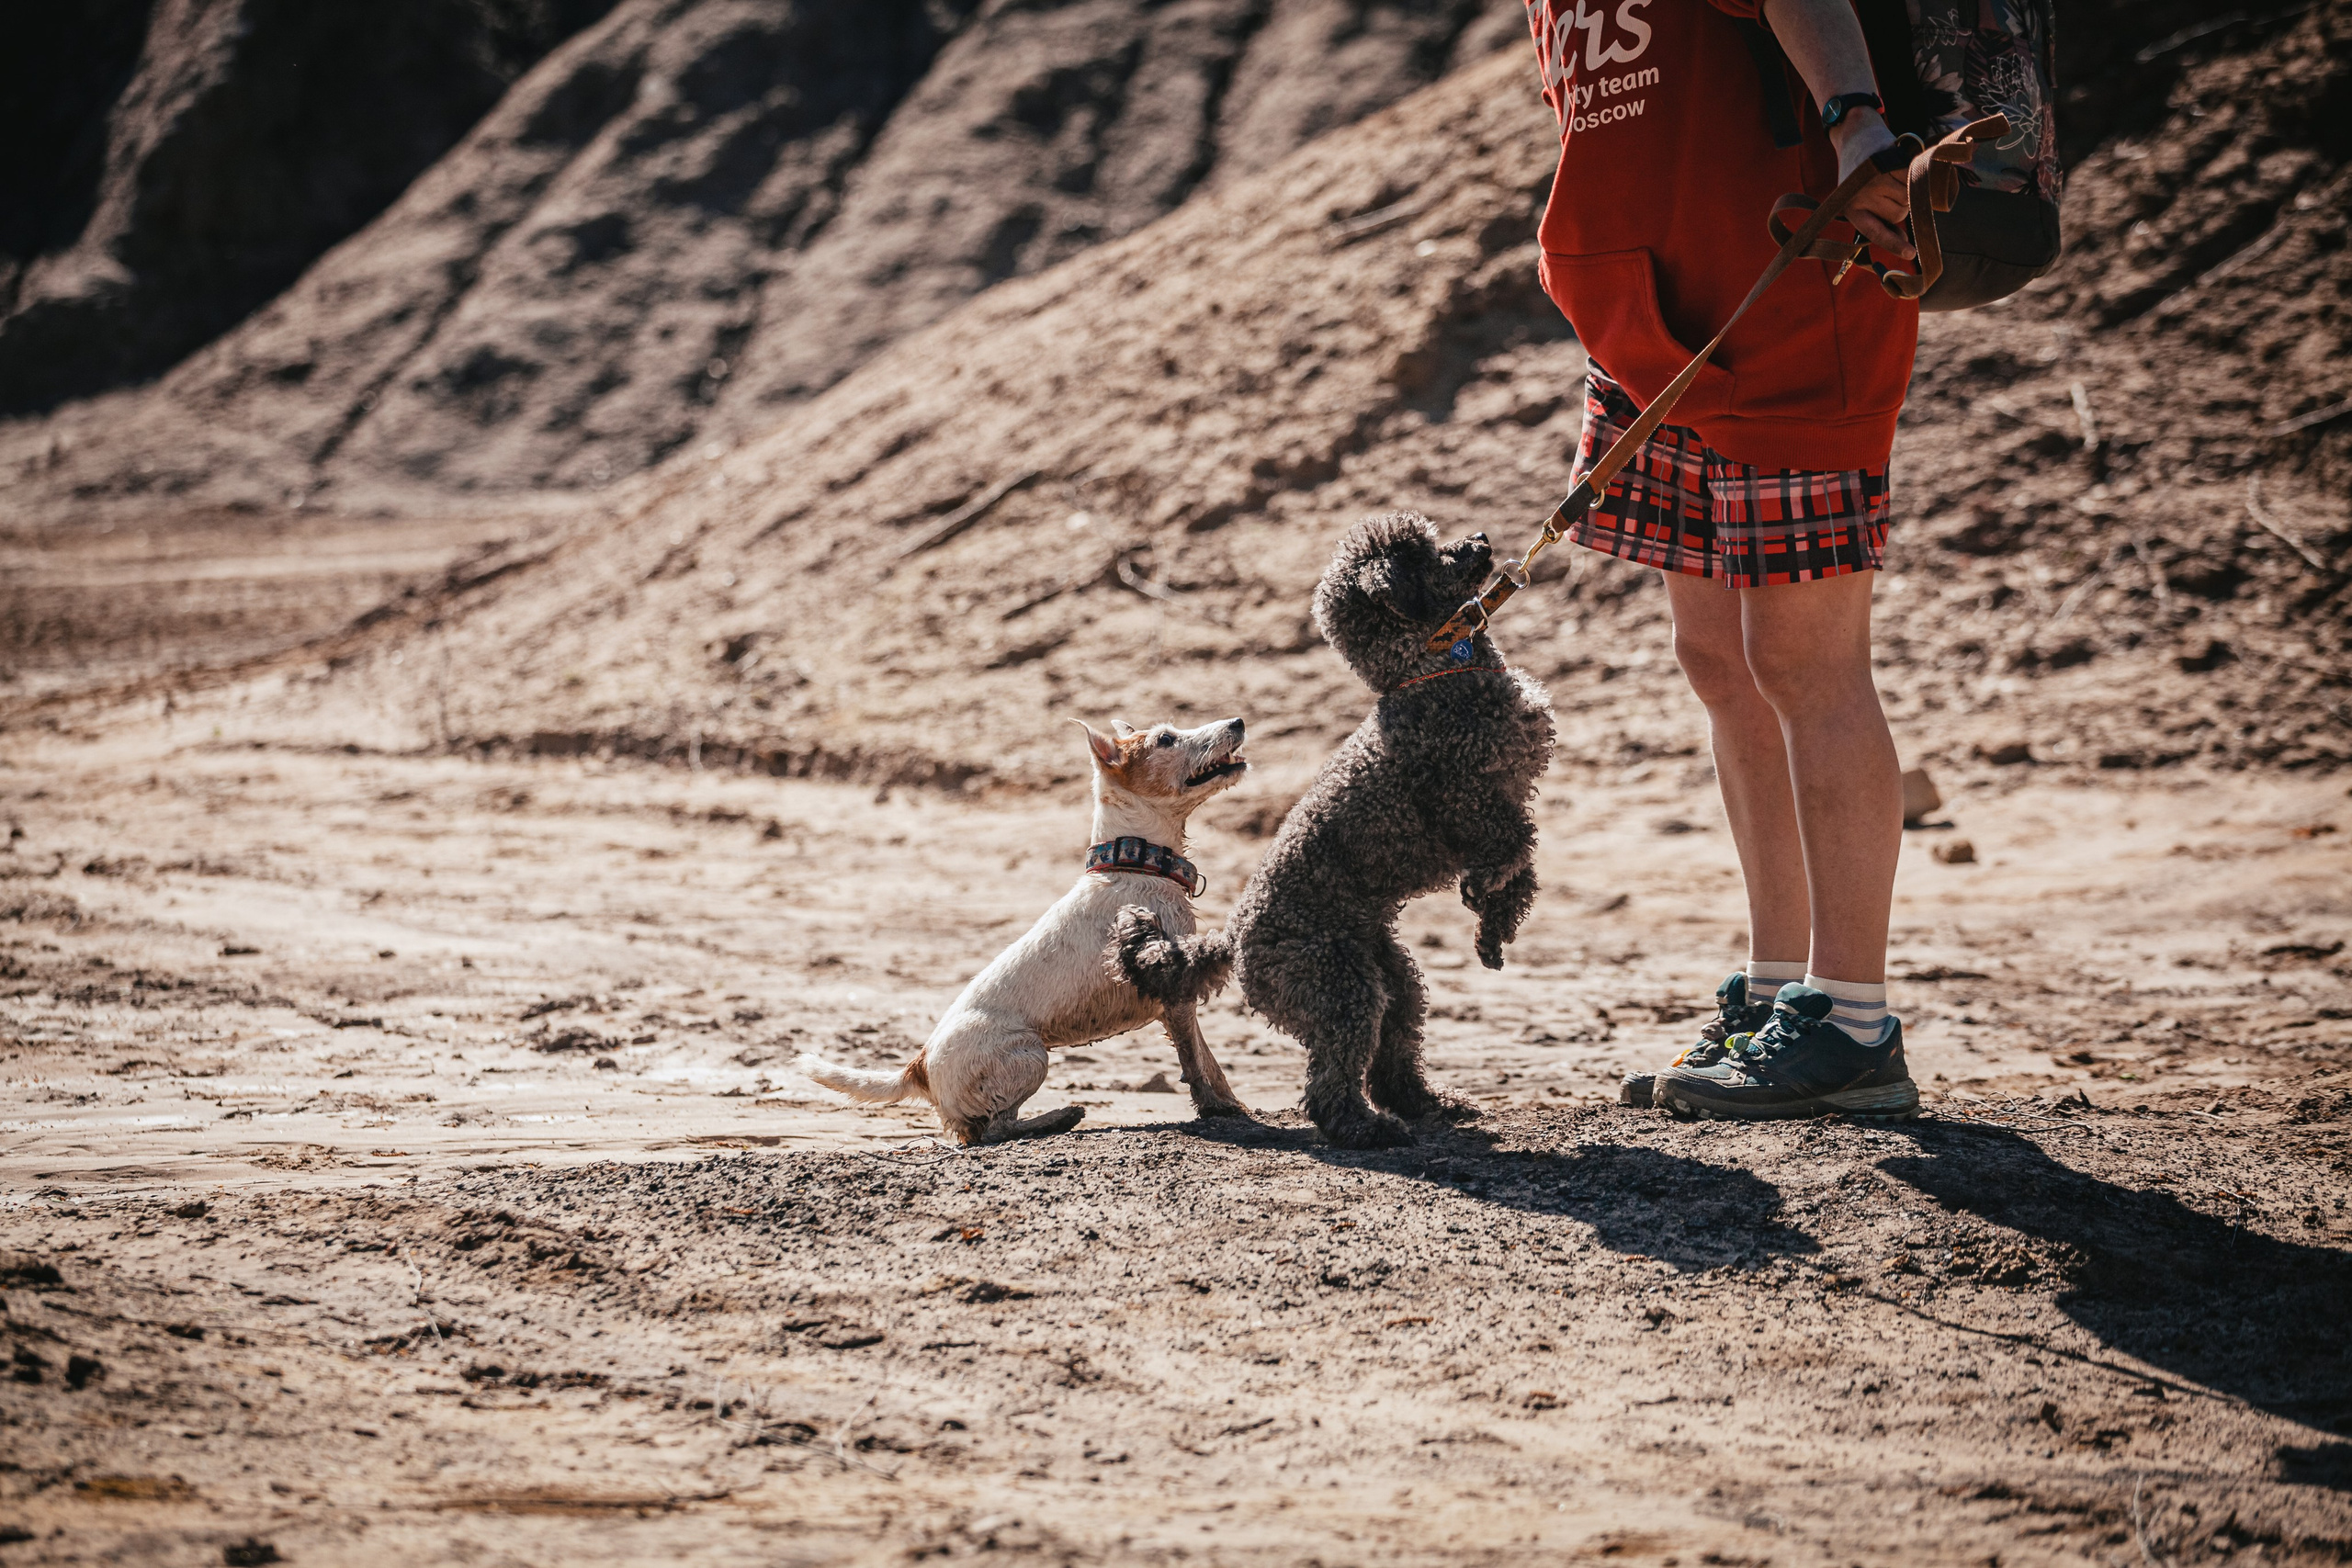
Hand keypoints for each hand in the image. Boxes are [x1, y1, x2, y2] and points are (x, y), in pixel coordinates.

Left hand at [1829, 110, 1914, 258]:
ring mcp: (1875, 180)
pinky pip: (1913, 178)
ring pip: (1908, 197)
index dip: (1893, 244)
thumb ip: (1879, 220)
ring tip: (1892, 174)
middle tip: (1889, 186)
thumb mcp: (1860, 198)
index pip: (1875, 232)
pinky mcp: (1888, 163)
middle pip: (1899, 214)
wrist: (1856, 134)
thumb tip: (1906, 246)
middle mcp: (1861, 196)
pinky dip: (1912, 172)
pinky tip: (1900, 165)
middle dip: (1901, 203)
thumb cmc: (1861, 172)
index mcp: (1851, 209)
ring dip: (1909, 187)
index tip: (1911, 254)